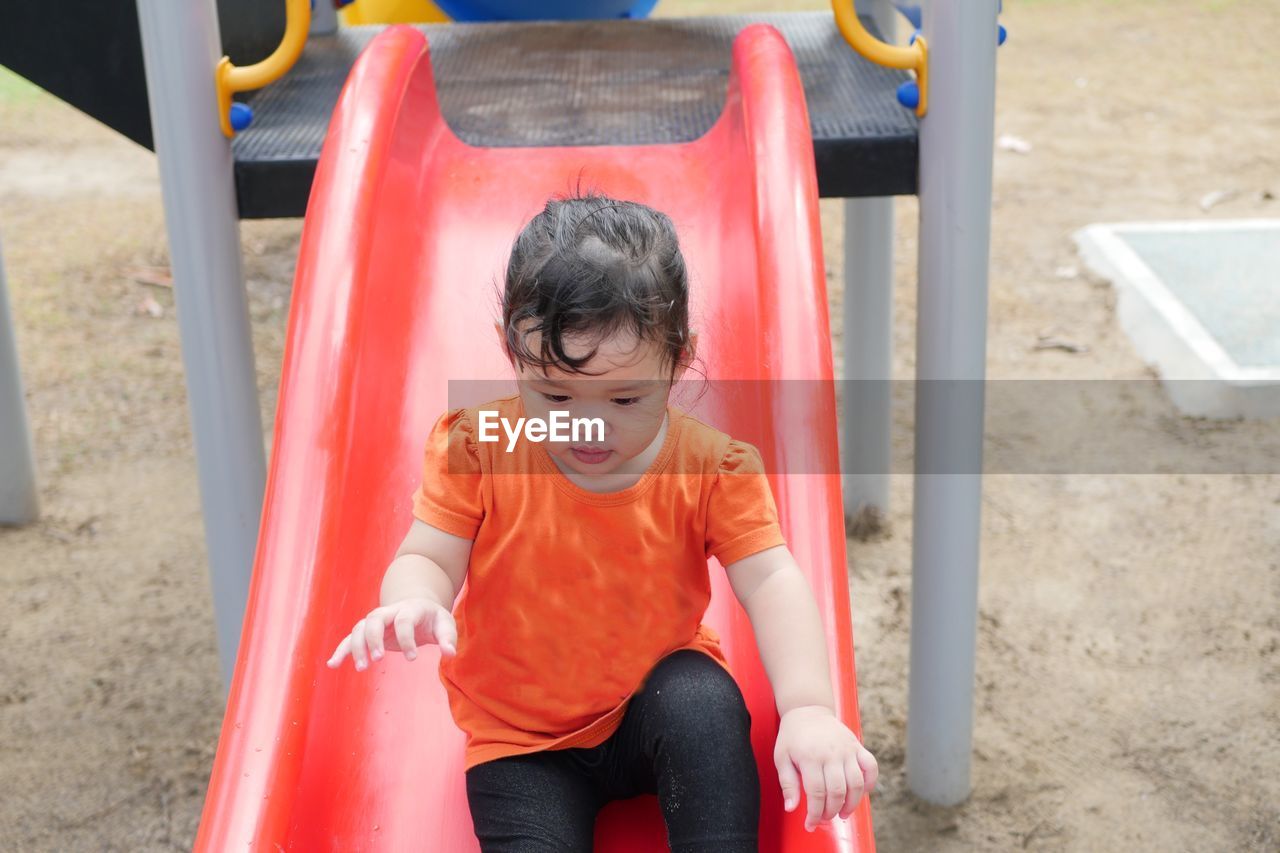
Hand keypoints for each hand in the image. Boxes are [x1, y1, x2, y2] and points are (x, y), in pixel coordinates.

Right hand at [326, 597, 457, 670]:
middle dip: (373, 638)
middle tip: (378, 659)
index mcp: (409, 609)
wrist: (417, 607)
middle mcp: (389, 612)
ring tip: (362, 668)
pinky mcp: (368, 632)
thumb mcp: (445, 624)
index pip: (404, 620)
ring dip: (357, 646)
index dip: (406, 638)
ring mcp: (376, 621)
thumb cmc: (433, 619)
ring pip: (359, 628)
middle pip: (374, 619)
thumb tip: (450, 653)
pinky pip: (350, 638)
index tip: (412, 658)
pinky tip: (333, 664)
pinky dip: (341, 650)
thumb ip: (448, 638)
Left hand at [774, 705, 878, 831]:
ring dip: (851, 803)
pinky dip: (870, 783)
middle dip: (831, 811)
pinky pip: (871, 767)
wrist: (807, 710)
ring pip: (856, 783)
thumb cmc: (793, 736)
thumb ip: (787, 783)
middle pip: (837, 791)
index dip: (814, 813)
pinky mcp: (857, 746)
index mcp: (810, 757)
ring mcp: (847, 749)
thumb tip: (791, 808)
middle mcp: (831, 753)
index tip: (810, 824)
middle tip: (825, 818)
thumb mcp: (781, 757)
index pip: (816, 793)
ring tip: (842, 813)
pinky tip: (861, 793)